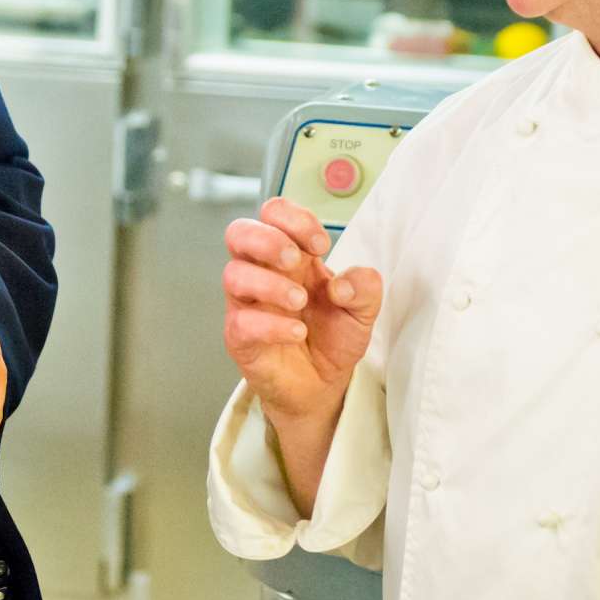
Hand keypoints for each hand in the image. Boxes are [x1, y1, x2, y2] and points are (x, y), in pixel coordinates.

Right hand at [222, 197, 381, 426]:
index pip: (274, 214)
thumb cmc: (333, 337)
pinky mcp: (240, 337)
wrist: (323, 385)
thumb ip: (365, 287)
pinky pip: (241, 321)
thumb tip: (343, 283)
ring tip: (299, 301)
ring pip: (233, 274)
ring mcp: (247, 304)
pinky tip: (297, 332)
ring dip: (270, 283)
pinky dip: (271, 324)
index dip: (294, 219)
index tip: (320, 245)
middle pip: (239, 233)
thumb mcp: (363, 310)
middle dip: (267, 239)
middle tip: (296, 261)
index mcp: (291, 256)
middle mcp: (263, 273)